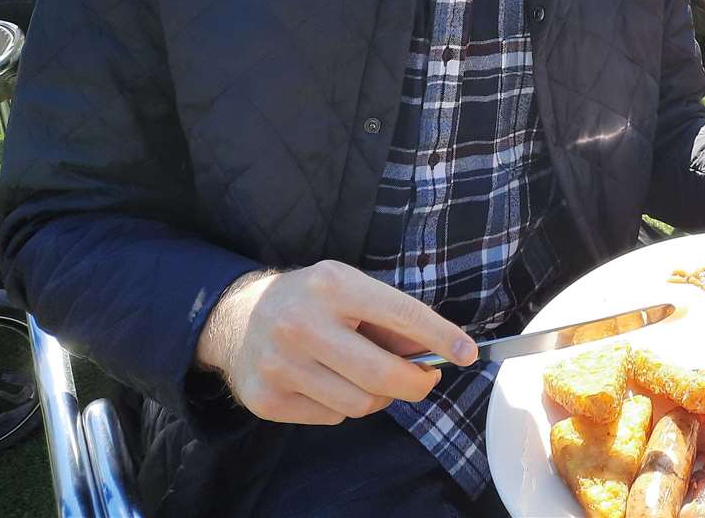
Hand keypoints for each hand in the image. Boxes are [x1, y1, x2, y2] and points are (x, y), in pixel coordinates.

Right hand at [195, 260, 476, 424]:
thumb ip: (393, 318)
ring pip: (360, 404)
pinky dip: (342, 405)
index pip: (400, 315)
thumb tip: (438, 350)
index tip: (467, 353)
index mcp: (331, 286)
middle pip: (381, 374)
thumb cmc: (311, 299)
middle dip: (416, 383)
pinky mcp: (267, 399)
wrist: (237, 316)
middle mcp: (302, 324)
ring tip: (366, 375)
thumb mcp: (350, 288)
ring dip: (378, 397)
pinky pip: (331, 418)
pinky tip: (328, 382)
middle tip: (425, 379)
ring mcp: (280, 365)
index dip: (440, 337)